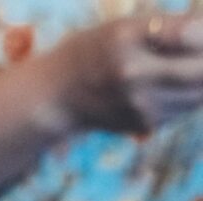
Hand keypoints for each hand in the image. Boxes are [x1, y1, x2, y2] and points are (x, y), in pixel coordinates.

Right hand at [50, 13, 202, 133]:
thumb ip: (170, 28)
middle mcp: (134, 75)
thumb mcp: (126, 26)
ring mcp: (140, 105)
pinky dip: (191, 95)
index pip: (188, 35)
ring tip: (194, 67)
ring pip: (198, 95)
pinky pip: (183, 109)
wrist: (60, 96)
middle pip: (201, 72)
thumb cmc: (96, 50)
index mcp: (128, 40)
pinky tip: (178, 84)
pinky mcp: (145, 125)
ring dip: (202, 80)